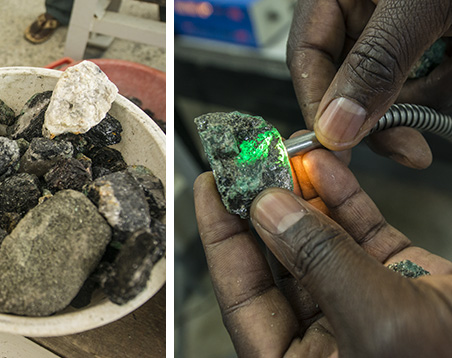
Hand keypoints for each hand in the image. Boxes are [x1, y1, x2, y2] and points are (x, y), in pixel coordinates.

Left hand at [194, 149, 451, 356]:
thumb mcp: (378, 324)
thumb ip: (320, 263)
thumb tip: (270, 210)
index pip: (241, 292)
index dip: (222, 237)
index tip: (210, 185)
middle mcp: (324, 337)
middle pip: (277, 260)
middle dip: (264, 205)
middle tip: (249, 158)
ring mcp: (363, 307)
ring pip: (318, 242)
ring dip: (304, 194)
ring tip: (286, 151)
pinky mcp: (405, 284)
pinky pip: (362, 236)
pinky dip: (346, 200)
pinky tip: (328, 167)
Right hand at [286, 0, 451, 167]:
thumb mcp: (416, 5)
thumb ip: (375, 63)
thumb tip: (335, 126)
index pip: (307, 59)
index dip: (319, 105)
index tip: (338, 145)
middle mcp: (361, 16)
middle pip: (349, 83)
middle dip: (387, 110)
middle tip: (409, 145)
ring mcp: (397, 33)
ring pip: (393, 89)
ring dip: (429, 95)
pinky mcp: (431, 45)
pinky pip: (429, 83)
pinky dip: (445, 84)